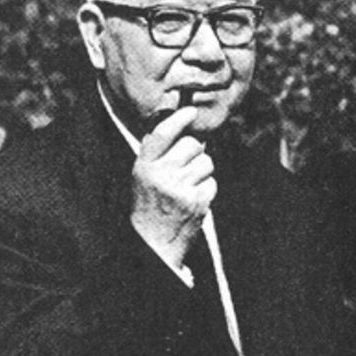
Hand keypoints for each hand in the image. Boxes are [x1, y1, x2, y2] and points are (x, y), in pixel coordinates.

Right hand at [131, 106, 216, 268]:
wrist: (153, 243)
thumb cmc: (149, 204)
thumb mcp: (142, 175)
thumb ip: (157, 151)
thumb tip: (180, 124)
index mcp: (144, 166)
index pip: (163, 133)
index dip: (179, 119)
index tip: (191, 112)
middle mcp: (161, 175)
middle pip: (192, 145)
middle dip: (195, 152)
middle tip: (185, 167)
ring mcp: (180, 189)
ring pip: (206, 162)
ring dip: (202, 171)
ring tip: (187, 185)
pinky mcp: (197, 202)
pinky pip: (212, 182)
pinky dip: (206, 189)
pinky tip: (192, 199)